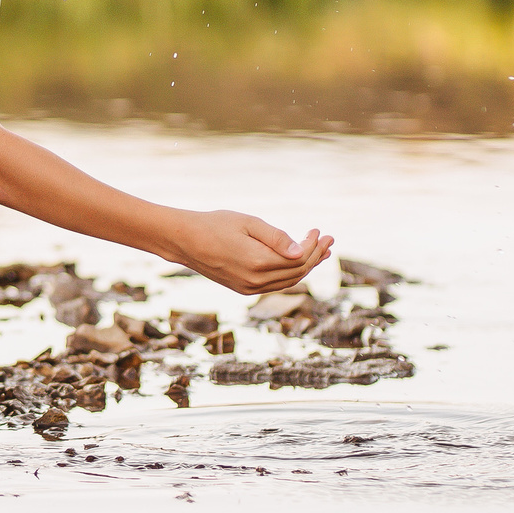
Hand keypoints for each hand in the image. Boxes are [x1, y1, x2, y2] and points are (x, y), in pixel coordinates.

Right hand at [165, 210, 332, 294]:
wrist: (184, 241)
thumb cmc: (215, 224)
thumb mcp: (248, 223)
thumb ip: (276, 237)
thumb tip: (300, 251)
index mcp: (258, 263)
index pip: (298, 259)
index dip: (312, 246)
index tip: (319, 231)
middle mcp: (255, 281)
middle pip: (297, 272)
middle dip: (315, 256)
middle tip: (328, 240)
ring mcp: (249, 288)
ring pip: (288, 281)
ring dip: (306, 266)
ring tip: (320, 252)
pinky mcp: (244, 289)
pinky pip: (275, 284)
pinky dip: (290, 274)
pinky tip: (297, 262)